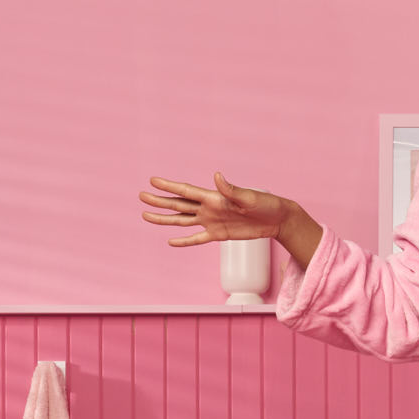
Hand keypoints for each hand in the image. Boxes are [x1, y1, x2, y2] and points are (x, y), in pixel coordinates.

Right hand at [141, 172, 322, 265]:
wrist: (277, 220)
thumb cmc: (266, 205)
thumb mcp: (250, 197)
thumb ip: (231, 189)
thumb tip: (217, 177)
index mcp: (214, 197)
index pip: (186, 191)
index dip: (169, 187)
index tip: (153, 181)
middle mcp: (209, 208)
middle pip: (178, 205)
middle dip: (159, 201)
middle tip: (141, 196)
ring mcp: (211, 221)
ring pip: (182, 221)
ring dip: (164, 219)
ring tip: (146, 216)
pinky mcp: (218, 235)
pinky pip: (197, 239)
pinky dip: (184, 241)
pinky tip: (171, 241)